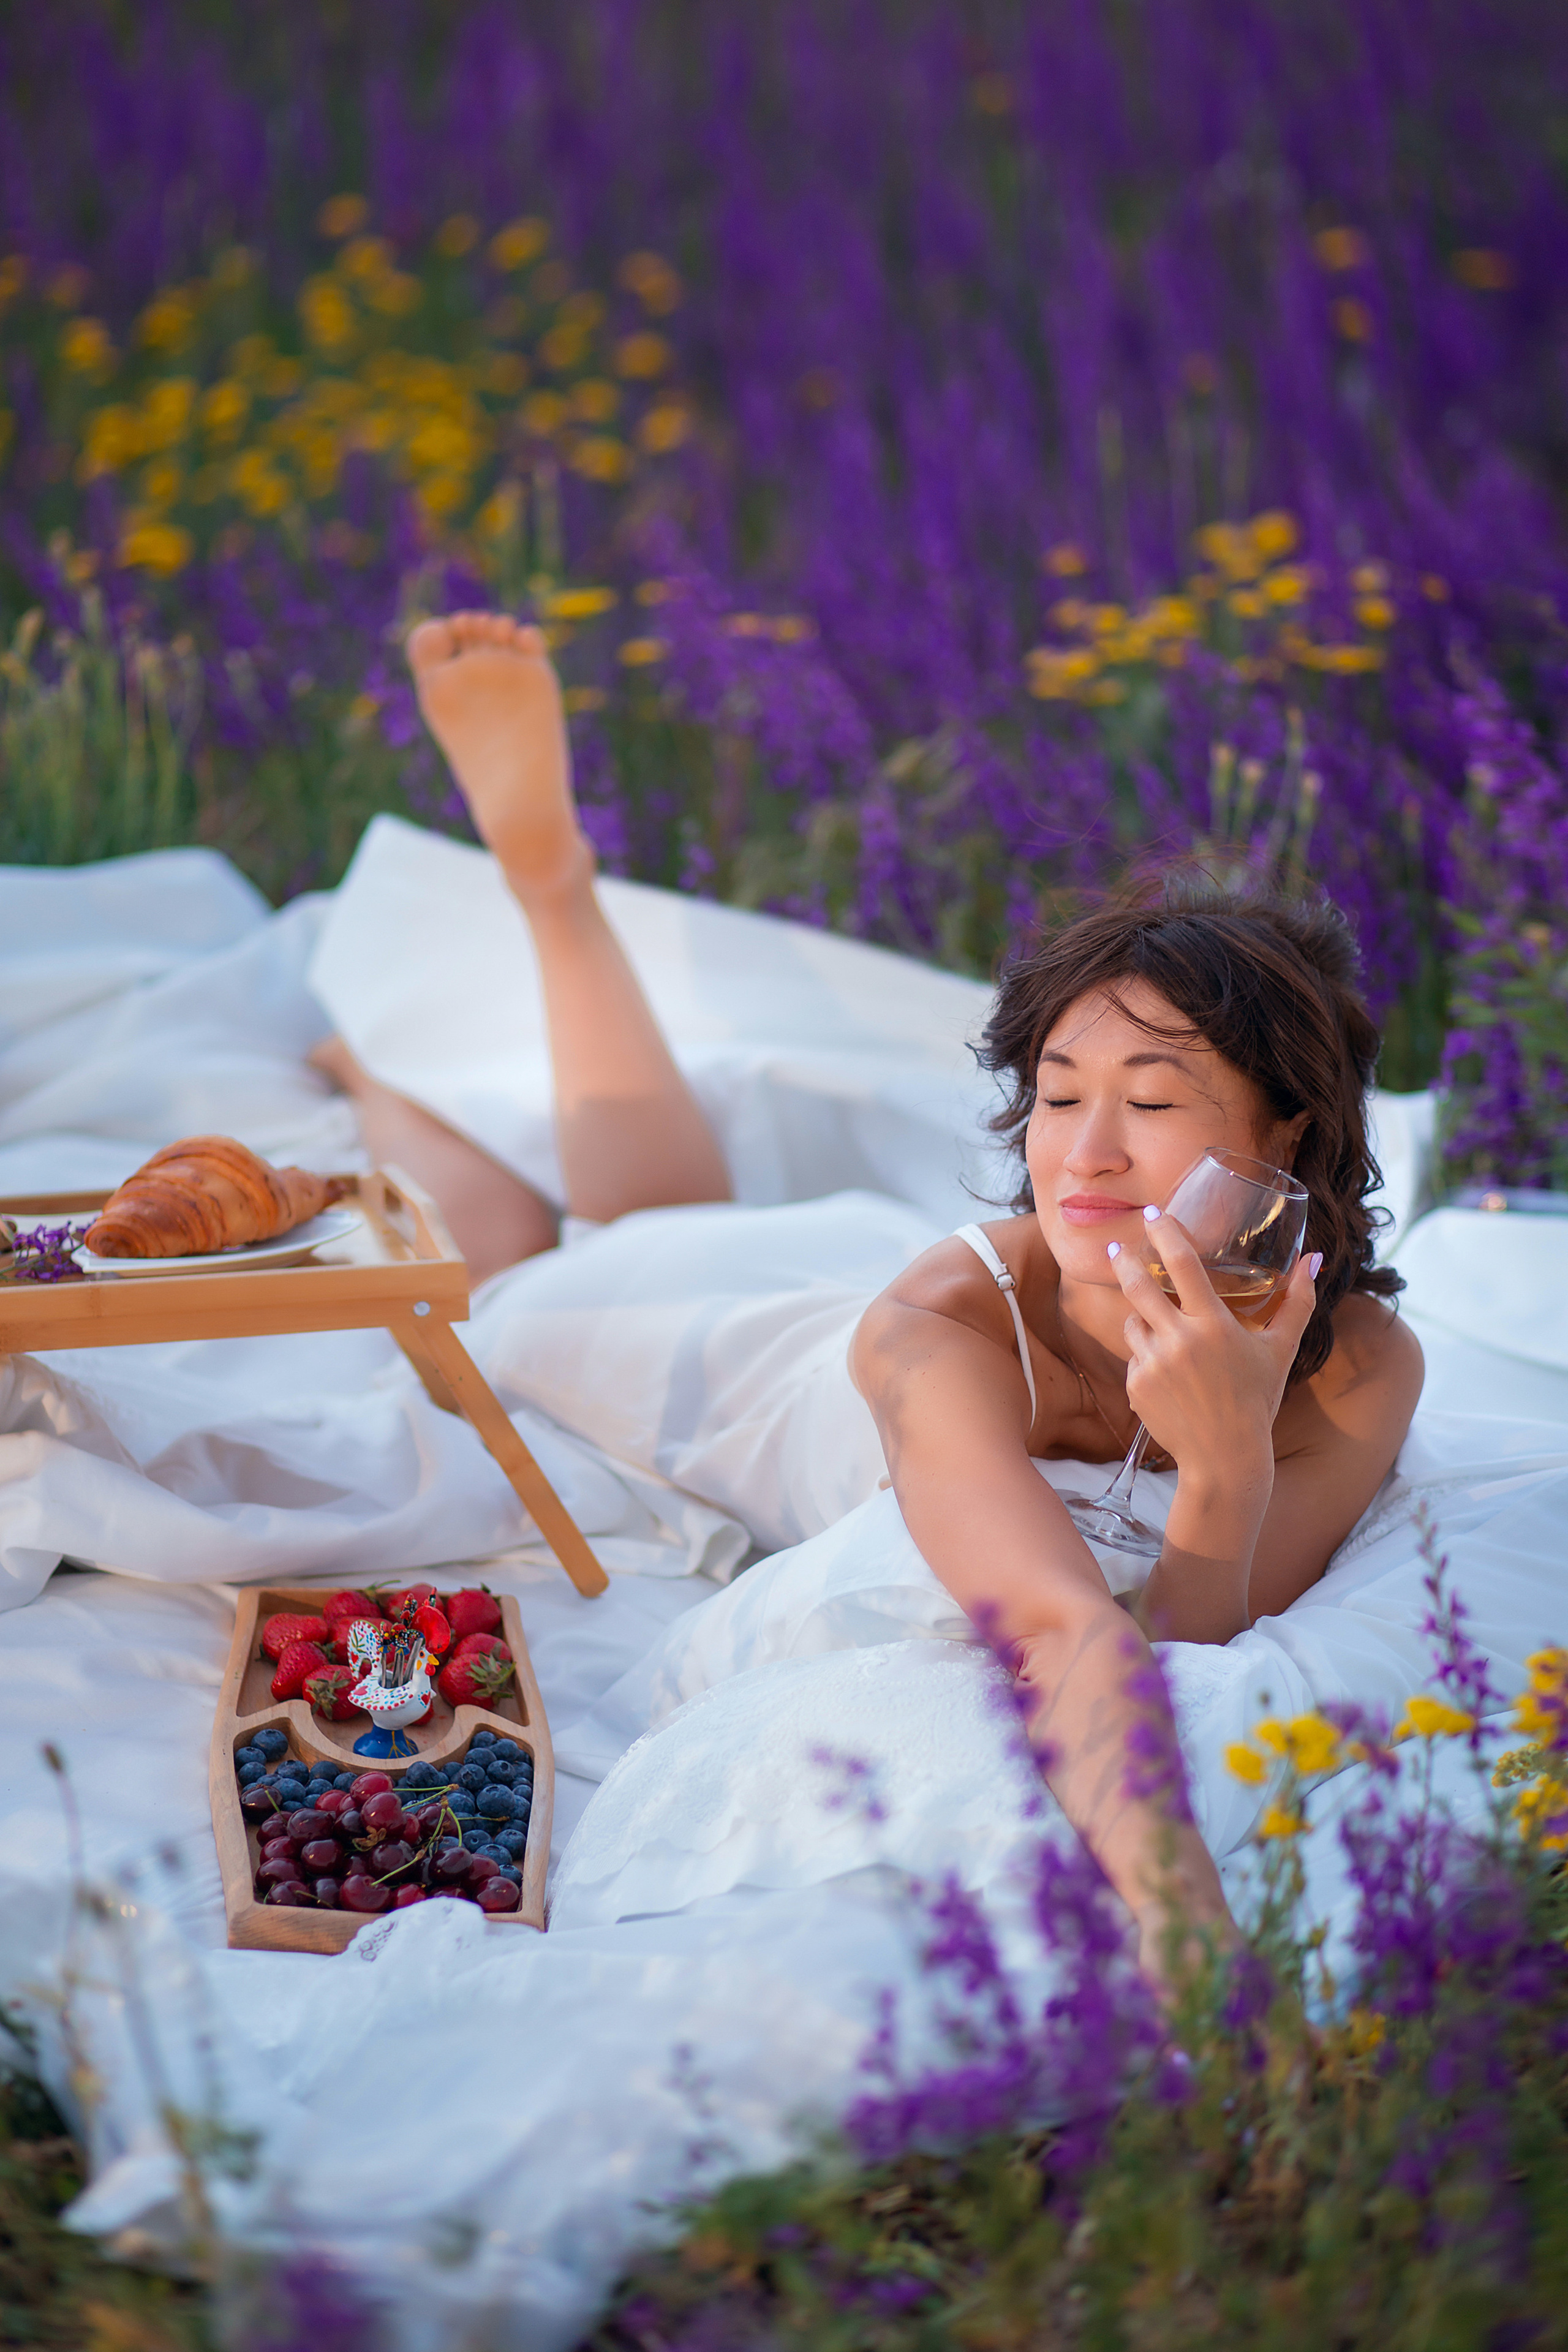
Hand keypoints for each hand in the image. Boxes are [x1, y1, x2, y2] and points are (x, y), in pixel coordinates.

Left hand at [1108, 1214, 1318, 1485]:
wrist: (1224, 1459)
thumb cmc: (1257, 1400)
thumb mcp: (1281, 1350)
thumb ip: (1298, 1302)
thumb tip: (1313, 1259)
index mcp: (1214, 1326)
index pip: (1182, 1264)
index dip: (1164, 1233)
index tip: (1152, 1214)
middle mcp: (1179, 1341)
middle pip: (1138, 1285)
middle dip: (1125, 1261)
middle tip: (1118, 1248)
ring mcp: (1152, 1365)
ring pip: (1133, 1322)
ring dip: (1143, 1319)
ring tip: (1166, 1335)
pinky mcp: (1135, 1387)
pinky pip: (1133, 1357)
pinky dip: (1146, 1357)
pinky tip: (1168, 1377)